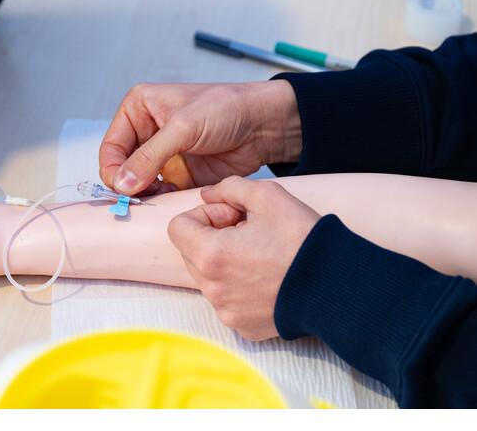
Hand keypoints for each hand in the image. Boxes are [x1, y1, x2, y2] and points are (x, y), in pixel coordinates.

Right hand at [99, 81, 301, 194]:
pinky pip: (160, 193)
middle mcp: (147, 131)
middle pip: (121, 167)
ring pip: (139, 184)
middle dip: (127, 184)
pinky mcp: (179, 174)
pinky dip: (161, 200)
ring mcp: (163, 155)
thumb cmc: (227, 108)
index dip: (113, 169)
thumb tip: (123, 182)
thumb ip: (150, 156)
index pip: (111, 146)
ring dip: (144, 194)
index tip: (123, 187)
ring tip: (157, 197)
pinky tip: (171, 199)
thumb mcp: (184, 127)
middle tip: (137, 198)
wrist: (264, 125)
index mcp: (140, 108)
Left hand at [168, 176, 319, 340]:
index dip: (203, 215)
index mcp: (210, 254)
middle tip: (248, 233)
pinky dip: (238, 286)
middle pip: (191, 252)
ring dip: (224, 262)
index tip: (232, 217)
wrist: (339, 285)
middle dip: (212, 237)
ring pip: (207, 276)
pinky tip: (266, 278)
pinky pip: (226, 299)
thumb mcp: (268, 196)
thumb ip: (229, 188)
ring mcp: (225, 310)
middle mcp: (211, 288)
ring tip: (260, 255)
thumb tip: (207, 195)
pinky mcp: (241, 326)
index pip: (177, 227)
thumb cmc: (303, 239)